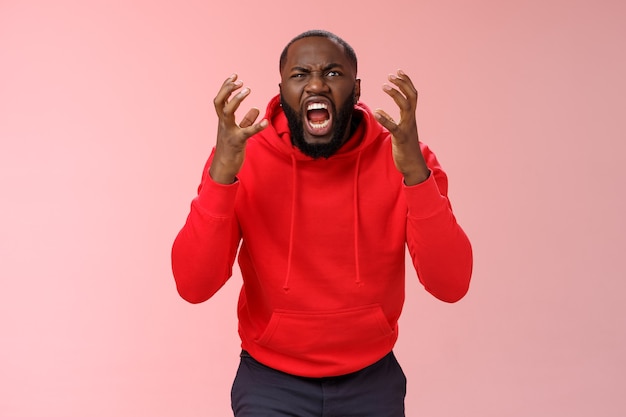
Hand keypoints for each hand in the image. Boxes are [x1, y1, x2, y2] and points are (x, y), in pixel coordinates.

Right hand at [209, 74, 267, 183]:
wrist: (224, 167)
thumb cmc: (231, 149)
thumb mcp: (240, 132)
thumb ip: (247, 120)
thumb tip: (256, 109)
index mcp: (223, 121)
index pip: (221, 100)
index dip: (226, 87)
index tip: (235, 76)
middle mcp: (223, 124)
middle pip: (219, 102)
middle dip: (227, 89)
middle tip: (240, 82)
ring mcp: (228, 132)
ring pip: (227, 112)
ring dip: (236, 99)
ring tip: (248, 90)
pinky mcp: (237, 142)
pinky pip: (246, 132)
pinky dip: (256, 126)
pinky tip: (265, 122)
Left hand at [374, 70, 428, 185]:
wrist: (413, 166)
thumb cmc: (405, 148)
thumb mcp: (399, 131)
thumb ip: (391, 119)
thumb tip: (379, 110)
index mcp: (410, 117)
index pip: (412, 95)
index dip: (406, 82)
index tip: (398, 72)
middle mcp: (411, 120)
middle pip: (411, 97)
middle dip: (402, 84)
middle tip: (391, 75)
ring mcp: (408, 128)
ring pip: (406, 107)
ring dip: (396, 95)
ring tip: (384, 86)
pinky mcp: (401, 138)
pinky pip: (394, 126)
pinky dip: (385, 118)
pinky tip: (376, 111)